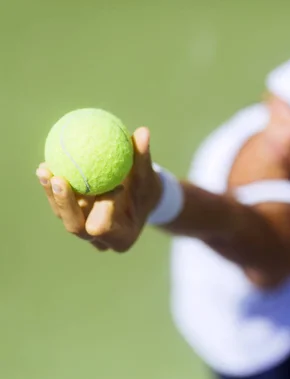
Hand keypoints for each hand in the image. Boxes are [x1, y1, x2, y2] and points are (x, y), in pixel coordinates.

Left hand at [36, 127, 161, 252]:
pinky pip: (60, 204)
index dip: (101, 211)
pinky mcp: (73, 218)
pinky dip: (53, 187)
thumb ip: (143, 157)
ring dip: (53, 194)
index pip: (105, 227)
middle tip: (60, 180)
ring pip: (64, 215)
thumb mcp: (148, 174)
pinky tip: (46, 165)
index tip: (106, 189)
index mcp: (122, 237)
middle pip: (76, 227)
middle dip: (66, 204)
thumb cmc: (146, 186)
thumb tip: (143, 132)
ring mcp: (84, 231)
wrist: (139, 198)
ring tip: (45, 169)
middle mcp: (100, 240)